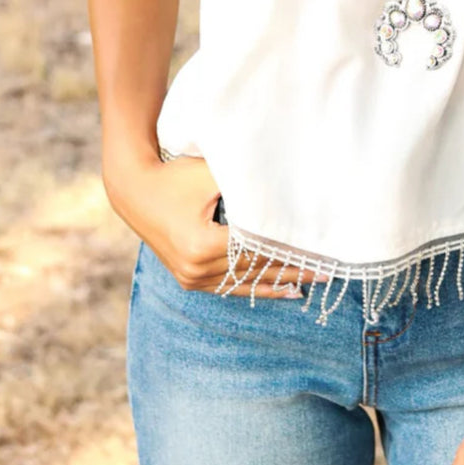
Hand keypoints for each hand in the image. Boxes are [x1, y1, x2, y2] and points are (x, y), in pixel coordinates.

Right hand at [105, 149, 326, 296]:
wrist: (135, 190)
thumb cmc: (176, 175)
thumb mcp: (212, 175)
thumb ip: (248, 185)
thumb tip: (289, 189)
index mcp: (204, 243)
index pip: (259, 248)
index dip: (290, 247)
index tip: (319, 247)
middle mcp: (196, 267)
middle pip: (255, 269)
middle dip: (293, 267)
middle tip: (328, 268)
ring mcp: (190, 277)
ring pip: (245, 283)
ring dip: (279, 281)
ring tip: (312, 282)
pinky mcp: (188, 279)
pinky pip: (229, 287)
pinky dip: (257, 288)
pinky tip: (284, 290)